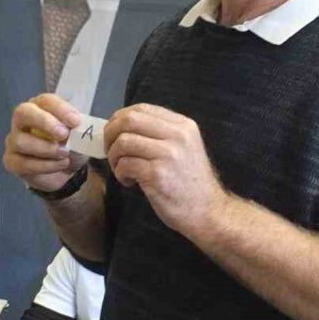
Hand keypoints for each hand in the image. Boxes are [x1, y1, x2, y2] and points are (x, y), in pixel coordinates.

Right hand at [3, 93, 85, 192]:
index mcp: (41, 107)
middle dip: (44, 122)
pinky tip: (60, 165)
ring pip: (21, 141)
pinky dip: (45, 165)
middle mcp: (23, 120)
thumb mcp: (80, 135)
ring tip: (65, 154)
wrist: (67, 172)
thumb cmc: (70, 145)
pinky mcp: (12, 161)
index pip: (46, 101)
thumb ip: (80, 127)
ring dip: (47, 149)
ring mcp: (14, 140)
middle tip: (63, 134)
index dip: (60, 109)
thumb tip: (83, 127)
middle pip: (23, 112)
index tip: (75, 121)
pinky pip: (23, 163)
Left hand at [105, 103, 226, 237]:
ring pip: (123, 142)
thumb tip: (122, 125)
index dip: (120, 119)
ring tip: (122, 170)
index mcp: (183, 125)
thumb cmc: (190, 181)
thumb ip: (160, 133)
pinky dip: (120, 173)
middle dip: (111, 134)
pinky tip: (129, 181)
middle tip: (111, 151)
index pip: (142, 108)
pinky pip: (125, 164)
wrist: (208, 211)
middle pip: (129, 120)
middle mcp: (177, 135)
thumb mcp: (184, 147)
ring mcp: (168, 154)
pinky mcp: (157, 175)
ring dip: (114, 157)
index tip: (114, 134)